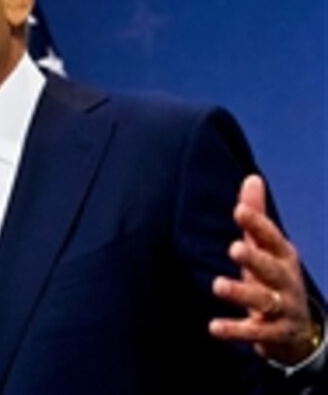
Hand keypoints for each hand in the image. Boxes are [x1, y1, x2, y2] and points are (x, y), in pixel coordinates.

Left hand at [208, 174, 318, 364]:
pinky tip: (213, 328)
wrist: (298, 328)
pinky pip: (256, 332)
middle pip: (270, 268)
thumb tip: (251, 177)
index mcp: (282, 256)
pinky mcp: (275, 333)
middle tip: (233, 248)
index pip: (271, 238)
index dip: (257, 224)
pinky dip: (236, 330)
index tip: (238, 210)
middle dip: (254, 258)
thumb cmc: (273, 277)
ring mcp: (283, 308)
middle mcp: (285, 280)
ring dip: (241, 292)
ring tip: (217, 285)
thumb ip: (256, 216)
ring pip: (264, 300)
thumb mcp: (266, 247)